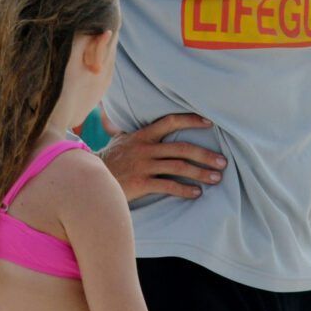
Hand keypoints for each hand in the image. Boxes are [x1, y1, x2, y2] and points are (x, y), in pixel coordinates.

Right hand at [100, 112, 225, 200]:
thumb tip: (127, 117)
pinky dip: (184, 189)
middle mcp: (145, 148)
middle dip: (205, 154)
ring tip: (216, 178)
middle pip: (181, 148)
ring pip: (178, 167)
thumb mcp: (118, 140)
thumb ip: (128, 129)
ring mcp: (143, 166)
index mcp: (142, 135)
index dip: (191, 120)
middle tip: (223, 161)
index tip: (210, 122)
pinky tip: (196, 193)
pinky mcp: (141, 183)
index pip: (170, 120)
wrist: (88, 180)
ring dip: (200, 173)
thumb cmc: (108, 160)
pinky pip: (168, 186)